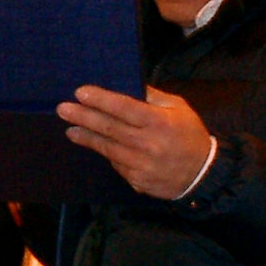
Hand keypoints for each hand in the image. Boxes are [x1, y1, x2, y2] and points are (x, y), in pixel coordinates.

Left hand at [57, 85, 213, 199]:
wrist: (202, 175)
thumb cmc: (190, 135)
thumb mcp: (179, 108)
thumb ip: (153, 97)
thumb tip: (128, 84)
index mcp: (159, 122)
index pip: (123, 107)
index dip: (100, 99)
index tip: (80, 92)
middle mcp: (147, 144)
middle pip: (109, 128)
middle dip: (83, 117)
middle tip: (62, 109)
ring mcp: (141, 165)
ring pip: (107, 148)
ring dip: (86, 137)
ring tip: (70, 129)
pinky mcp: (136, 181)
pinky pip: (116, 163)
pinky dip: (105, 152)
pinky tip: (94, 144)